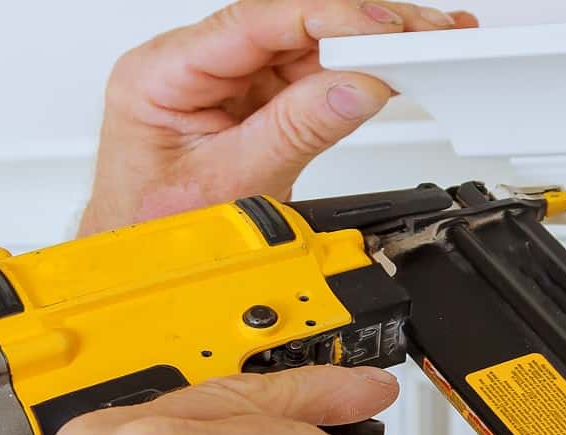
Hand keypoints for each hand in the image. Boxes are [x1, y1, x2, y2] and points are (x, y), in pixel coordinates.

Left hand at [79, 0, 477, 234]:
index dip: (326, 17)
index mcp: (162, 74)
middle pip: (289, 25)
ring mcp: (224, 82)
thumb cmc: (155, 235)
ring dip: (366, 49)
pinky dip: (355, 74)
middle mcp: (192, 67)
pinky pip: (311, 76)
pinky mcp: (252, 103)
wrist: (144, 277)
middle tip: (419, 33)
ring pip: (308, 47)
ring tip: (421, 50)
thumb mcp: (231, 186)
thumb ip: (296, 131)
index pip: (255, 22)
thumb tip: (356, 87)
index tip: (379, 27)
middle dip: (359, 28)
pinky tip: (392, 68)